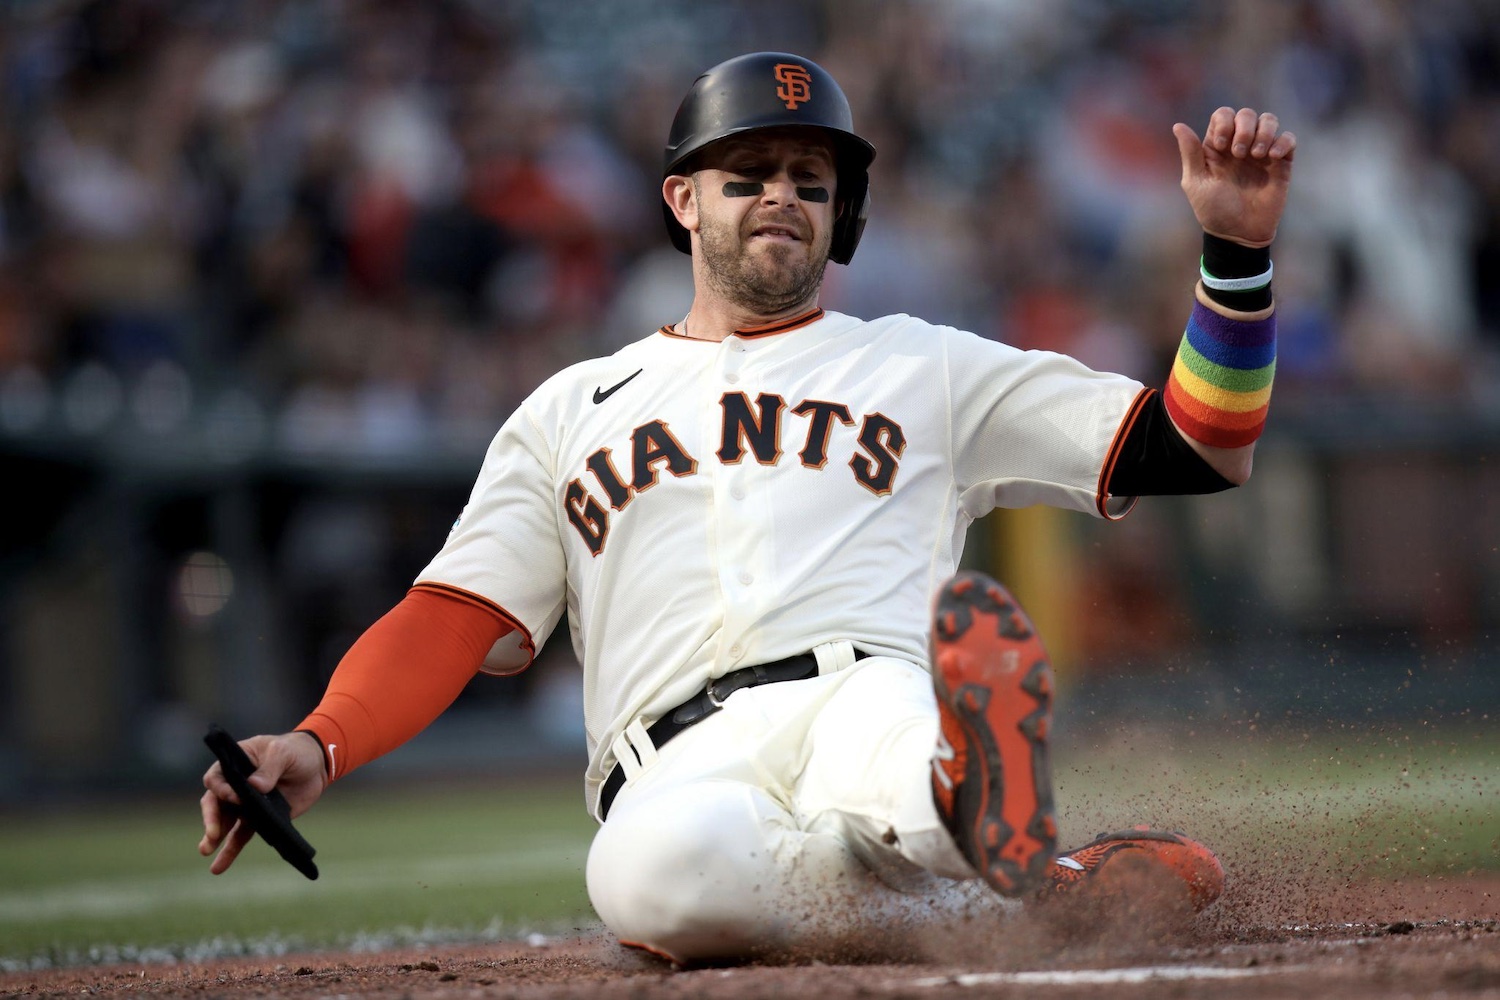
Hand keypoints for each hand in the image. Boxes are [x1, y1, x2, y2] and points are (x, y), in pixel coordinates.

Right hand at [199, 731, 325, 873]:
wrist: (315, 767)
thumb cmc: (295, 752)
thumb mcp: (283, 752)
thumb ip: (270, 768)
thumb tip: (255, 786)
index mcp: (235, 763)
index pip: (217, 777)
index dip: (221, 788)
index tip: (233, 797)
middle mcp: (234, 785)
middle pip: (215, 803)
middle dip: (211, 819)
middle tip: (213, 833)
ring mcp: (244, 804)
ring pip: (224, 823)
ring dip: (214, 838)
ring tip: (205, 851)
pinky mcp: (258, 819)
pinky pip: (240, 837)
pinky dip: (230, 851)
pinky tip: (219, 866)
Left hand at [1174, 107, 1295, 247]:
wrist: (1238, 234)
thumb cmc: (1213, 210)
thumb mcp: (1196, 182)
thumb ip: (1190, 153)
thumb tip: (1178, 126)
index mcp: (1218, 146)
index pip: (1224, 115)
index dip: (1224, 122)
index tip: (1220, 143)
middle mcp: (1240, 145)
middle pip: (1247, 114)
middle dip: (1244, 127)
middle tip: (1238, 154)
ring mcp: (1261, 153)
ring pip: (1269, 120)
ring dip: (1264, 132)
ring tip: (1256, 155)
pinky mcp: (1281, 163)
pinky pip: (1289, 139)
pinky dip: (1283, 142)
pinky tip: (1272, 158)